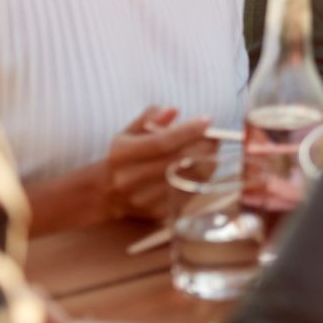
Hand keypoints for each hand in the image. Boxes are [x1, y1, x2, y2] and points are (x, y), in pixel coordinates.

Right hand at [100, 106, 211, 221]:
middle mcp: (129, 179)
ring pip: (188, 177)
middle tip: (215, 136)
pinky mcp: (158, 212)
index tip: (207, 121)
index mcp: (121, 155)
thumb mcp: (129, 133)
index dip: (187, 131)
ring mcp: (144, 198)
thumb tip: (174, 111)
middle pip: (178, 161)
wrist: (108, 194)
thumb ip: (150, 118)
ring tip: (210, 150)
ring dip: (207, 161)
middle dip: (203, 146)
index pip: (161, 143)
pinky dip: (201, 177)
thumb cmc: (124, 157)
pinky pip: (189, 192)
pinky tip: (202, 166)